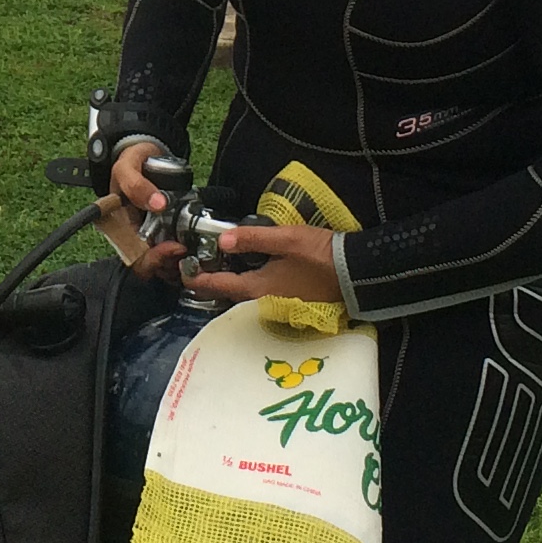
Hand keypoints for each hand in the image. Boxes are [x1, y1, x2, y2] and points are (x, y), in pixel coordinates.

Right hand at [101, 139, 180, 280]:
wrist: (147, 154)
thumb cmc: (132, 162)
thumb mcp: (126, 167)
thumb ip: (136, 184)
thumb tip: (157, 203)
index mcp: (119, 228)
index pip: (134, 258)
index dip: (154, 259)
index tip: (174, 247)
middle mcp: (134, 237)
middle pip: (151, 266)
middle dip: (169, 262)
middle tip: (185, 248)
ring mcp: (150, 236)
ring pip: (164, 264)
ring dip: (178, 261)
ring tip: (191, 246)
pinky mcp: (165, 232)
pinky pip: (174, 253)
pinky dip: (184, 254)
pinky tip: (192, 242)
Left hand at [182, 223, 342, 306]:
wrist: (356, 273)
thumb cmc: (321, 255)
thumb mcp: (287, 239)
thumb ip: (254, 239)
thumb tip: (222, 240)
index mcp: (260, 288)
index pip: (222, 285)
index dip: (201, 280)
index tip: (184, 275)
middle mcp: (267, 301)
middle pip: (232, 293)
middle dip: (214, 283)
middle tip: (198, 269)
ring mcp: (281, 303)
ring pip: (247, 295)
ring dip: (231, 284)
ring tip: (220, 267)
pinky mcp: (293, 300)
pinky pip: (261, 294)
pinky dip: (249, 284)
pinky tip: (252, 271)